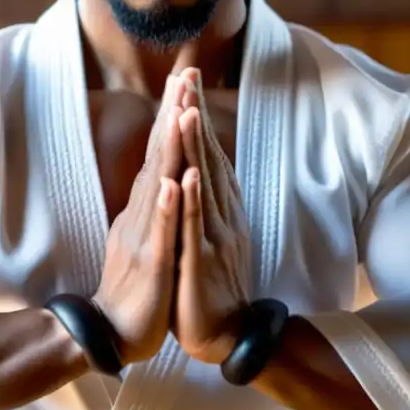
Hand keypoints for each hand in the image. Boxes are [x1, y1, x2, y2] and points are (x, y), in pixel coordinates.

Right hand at [92, 76, 183, 365]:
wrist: (113, 334)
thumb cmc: (136, 286)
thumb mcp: (144, 235)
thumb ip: (150, 204)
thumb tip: (157, 172)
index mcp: (144, 208)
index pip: (160, 152)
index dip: (173, 115)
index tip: (185, 79)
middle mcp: (141, 214)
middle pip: (157, 156)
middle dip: (172, 114)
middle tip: (184, 75)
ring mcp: (144, 237)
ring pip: (158, 185)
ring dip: (169, 147)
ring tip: (180, 111)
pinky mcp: (151, 265)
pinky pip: (160, 233)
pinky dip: (165, 207)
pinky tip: (171, 182)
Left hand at [169, 70, 252, 364]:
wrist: (224, 334)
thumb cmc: (211, 281)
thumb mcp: (209, 231)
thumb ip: (205, 198)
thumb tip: (199, 164)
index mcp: (218, 206)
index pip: (207, 151)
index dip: (196, 115)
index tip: (186, 78)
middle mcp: (220, 214)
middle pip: (207, 156)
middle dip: (196, 115)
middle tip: (187, 75)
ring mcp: (213, 237)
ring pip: (202, 184)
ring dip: (196, 147)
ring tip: (188, 110)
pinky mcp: (201, 263)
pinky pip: (194, 228)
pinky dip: (190, 201)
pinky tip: (185, 176)